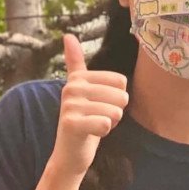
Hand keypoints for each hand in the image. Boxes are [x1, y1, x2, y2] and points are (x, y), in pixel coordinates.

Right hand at [49, 34, 128, 179]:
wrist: (70, 154)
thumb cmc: (85, 121)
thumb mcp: (83, 90)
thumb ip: (75, 64)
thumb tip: (67, 35)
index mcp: (79, 78)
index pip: (121, 81)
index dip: (118, 98)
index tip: (100, 105)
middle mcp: (72, 88)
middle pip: (121, 96)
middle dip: (116, 112)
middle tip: (97, 119)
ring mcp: (69, 105)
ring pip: (116, 111)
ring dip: (110, 123)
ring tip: (94, 126)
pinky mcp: (71, 124)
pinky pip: (105, 123)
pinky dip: (104, 132)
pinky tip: (91, 134)